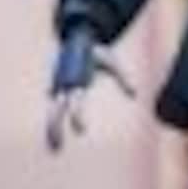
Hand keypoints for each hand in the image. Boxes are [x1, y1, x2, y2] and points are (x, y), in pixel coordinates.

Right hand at [46, 26, 135, 151]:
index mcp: (77, 81)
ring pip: (53, 112)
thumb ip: (123, 77)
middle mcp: (64, 86)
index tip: (82, 131)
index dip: (78, 117)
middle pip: (57, 111)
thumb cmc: (96, 52)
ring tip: (54, 149)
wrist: (77, 39)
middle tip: (57, 148)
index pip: (76, 104)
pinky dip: (53, 123)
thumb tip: (135, 94)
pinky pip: (54, 108)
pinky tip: (53, 139)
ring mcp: (59, 88)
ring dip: (52, 130)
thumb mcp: (112, 62)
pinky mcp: (57, 88)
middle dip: (55, 129)